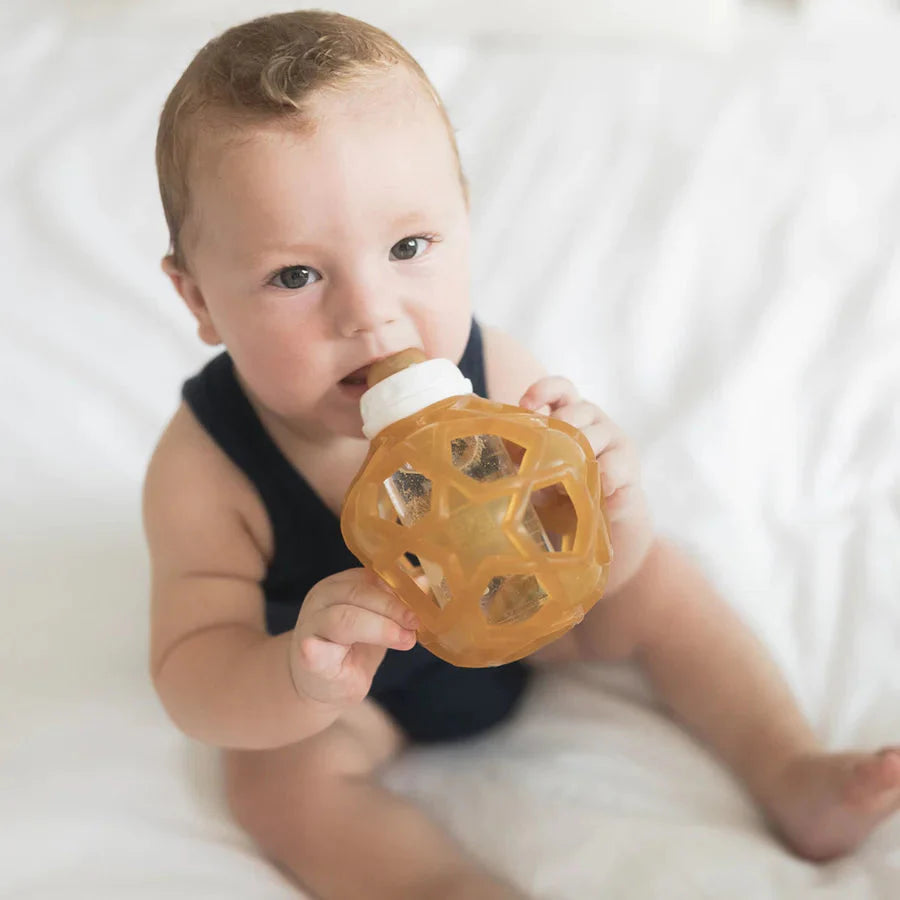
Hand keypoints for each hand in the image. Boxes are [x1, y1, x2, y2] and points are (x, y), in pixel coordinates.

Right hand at [289, 568, 419, 707]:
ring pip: (344, 618)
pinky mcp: (307, 656)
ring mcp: (311, 626)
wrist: (322, 684)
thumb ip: (395, 604)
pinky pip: (317, 649)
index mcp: (339, 585)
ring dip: (380, 628)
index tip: (421, 602)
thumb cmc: (351, 650)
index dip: (397, 589)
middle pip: (357, 593)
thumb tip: (426, 582)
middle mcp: (321, 600)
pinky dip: (332, 650)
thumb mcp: (377, 622)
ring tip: (405, 640)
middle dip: (392, 608)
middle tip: (415, 623)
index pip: (368, 577)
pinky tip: (350, 658)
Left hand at [520, 376, 654, 594]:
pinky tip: (593, 492)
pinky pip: (613, 465)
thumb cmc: (558, 494)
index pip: (559, 389)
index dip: (544, 390)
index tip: (527, 405)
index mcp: (566, 415)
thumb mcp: (533, 473)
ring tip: (562, 486)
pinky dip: (599, 478)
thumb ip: (518, 456)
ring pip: (594, 435)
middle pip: (575, 411)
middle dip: (558, 434)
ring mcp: (614, 441)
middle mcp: (592, 421)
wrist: (598, 528)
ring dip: (576, 459)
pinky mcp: (629, 466)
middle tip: (546, 463)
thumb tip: (491, 448)